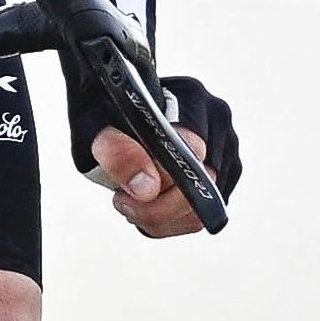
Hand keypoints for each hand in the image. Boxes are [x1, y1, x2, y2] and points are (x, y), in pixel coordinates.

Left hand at [88, 74, 238, 237]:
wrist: (112, 120)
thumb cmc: (105, 117)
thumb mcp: (93, 126)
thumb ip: (116, 151)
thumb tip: (147, 188)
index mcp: (190, 98)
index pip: (191, 149)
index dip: (159, 178)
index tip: (127, 191)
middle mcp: (217, 123)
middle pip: (203, 186)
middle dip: (156, 206)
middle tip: (121, 200)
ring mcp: (226, 153)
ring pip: (202, 210)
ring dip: (159, 217)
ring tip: (130, 200)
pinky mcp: (224, 181)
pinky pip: (198, 220)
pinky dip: (167, 222)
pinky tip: (146, 205)